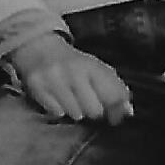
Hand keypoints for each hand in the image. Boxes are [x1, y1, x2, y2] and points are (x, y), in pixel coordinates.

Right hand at [2, 36, 137, 123]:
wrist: (38, 47)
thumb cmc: (73, 64)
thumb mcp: (97, 70)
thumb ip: (115, 90)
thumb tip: (128, 112)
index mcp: (93, 66)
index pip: (113, 97)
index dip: (116, 111)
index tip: (115, 117)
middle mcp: (74, 71)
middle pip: (94, 110)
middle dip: (93, 111)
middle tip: (86, 102)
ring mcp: (53, 79)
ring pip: (75, 114)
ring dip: (75, 111)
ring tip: (70, 99)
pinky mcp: (37, 86)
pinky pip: (56, 112)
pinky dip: (58, 110)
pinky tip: (56, 99)